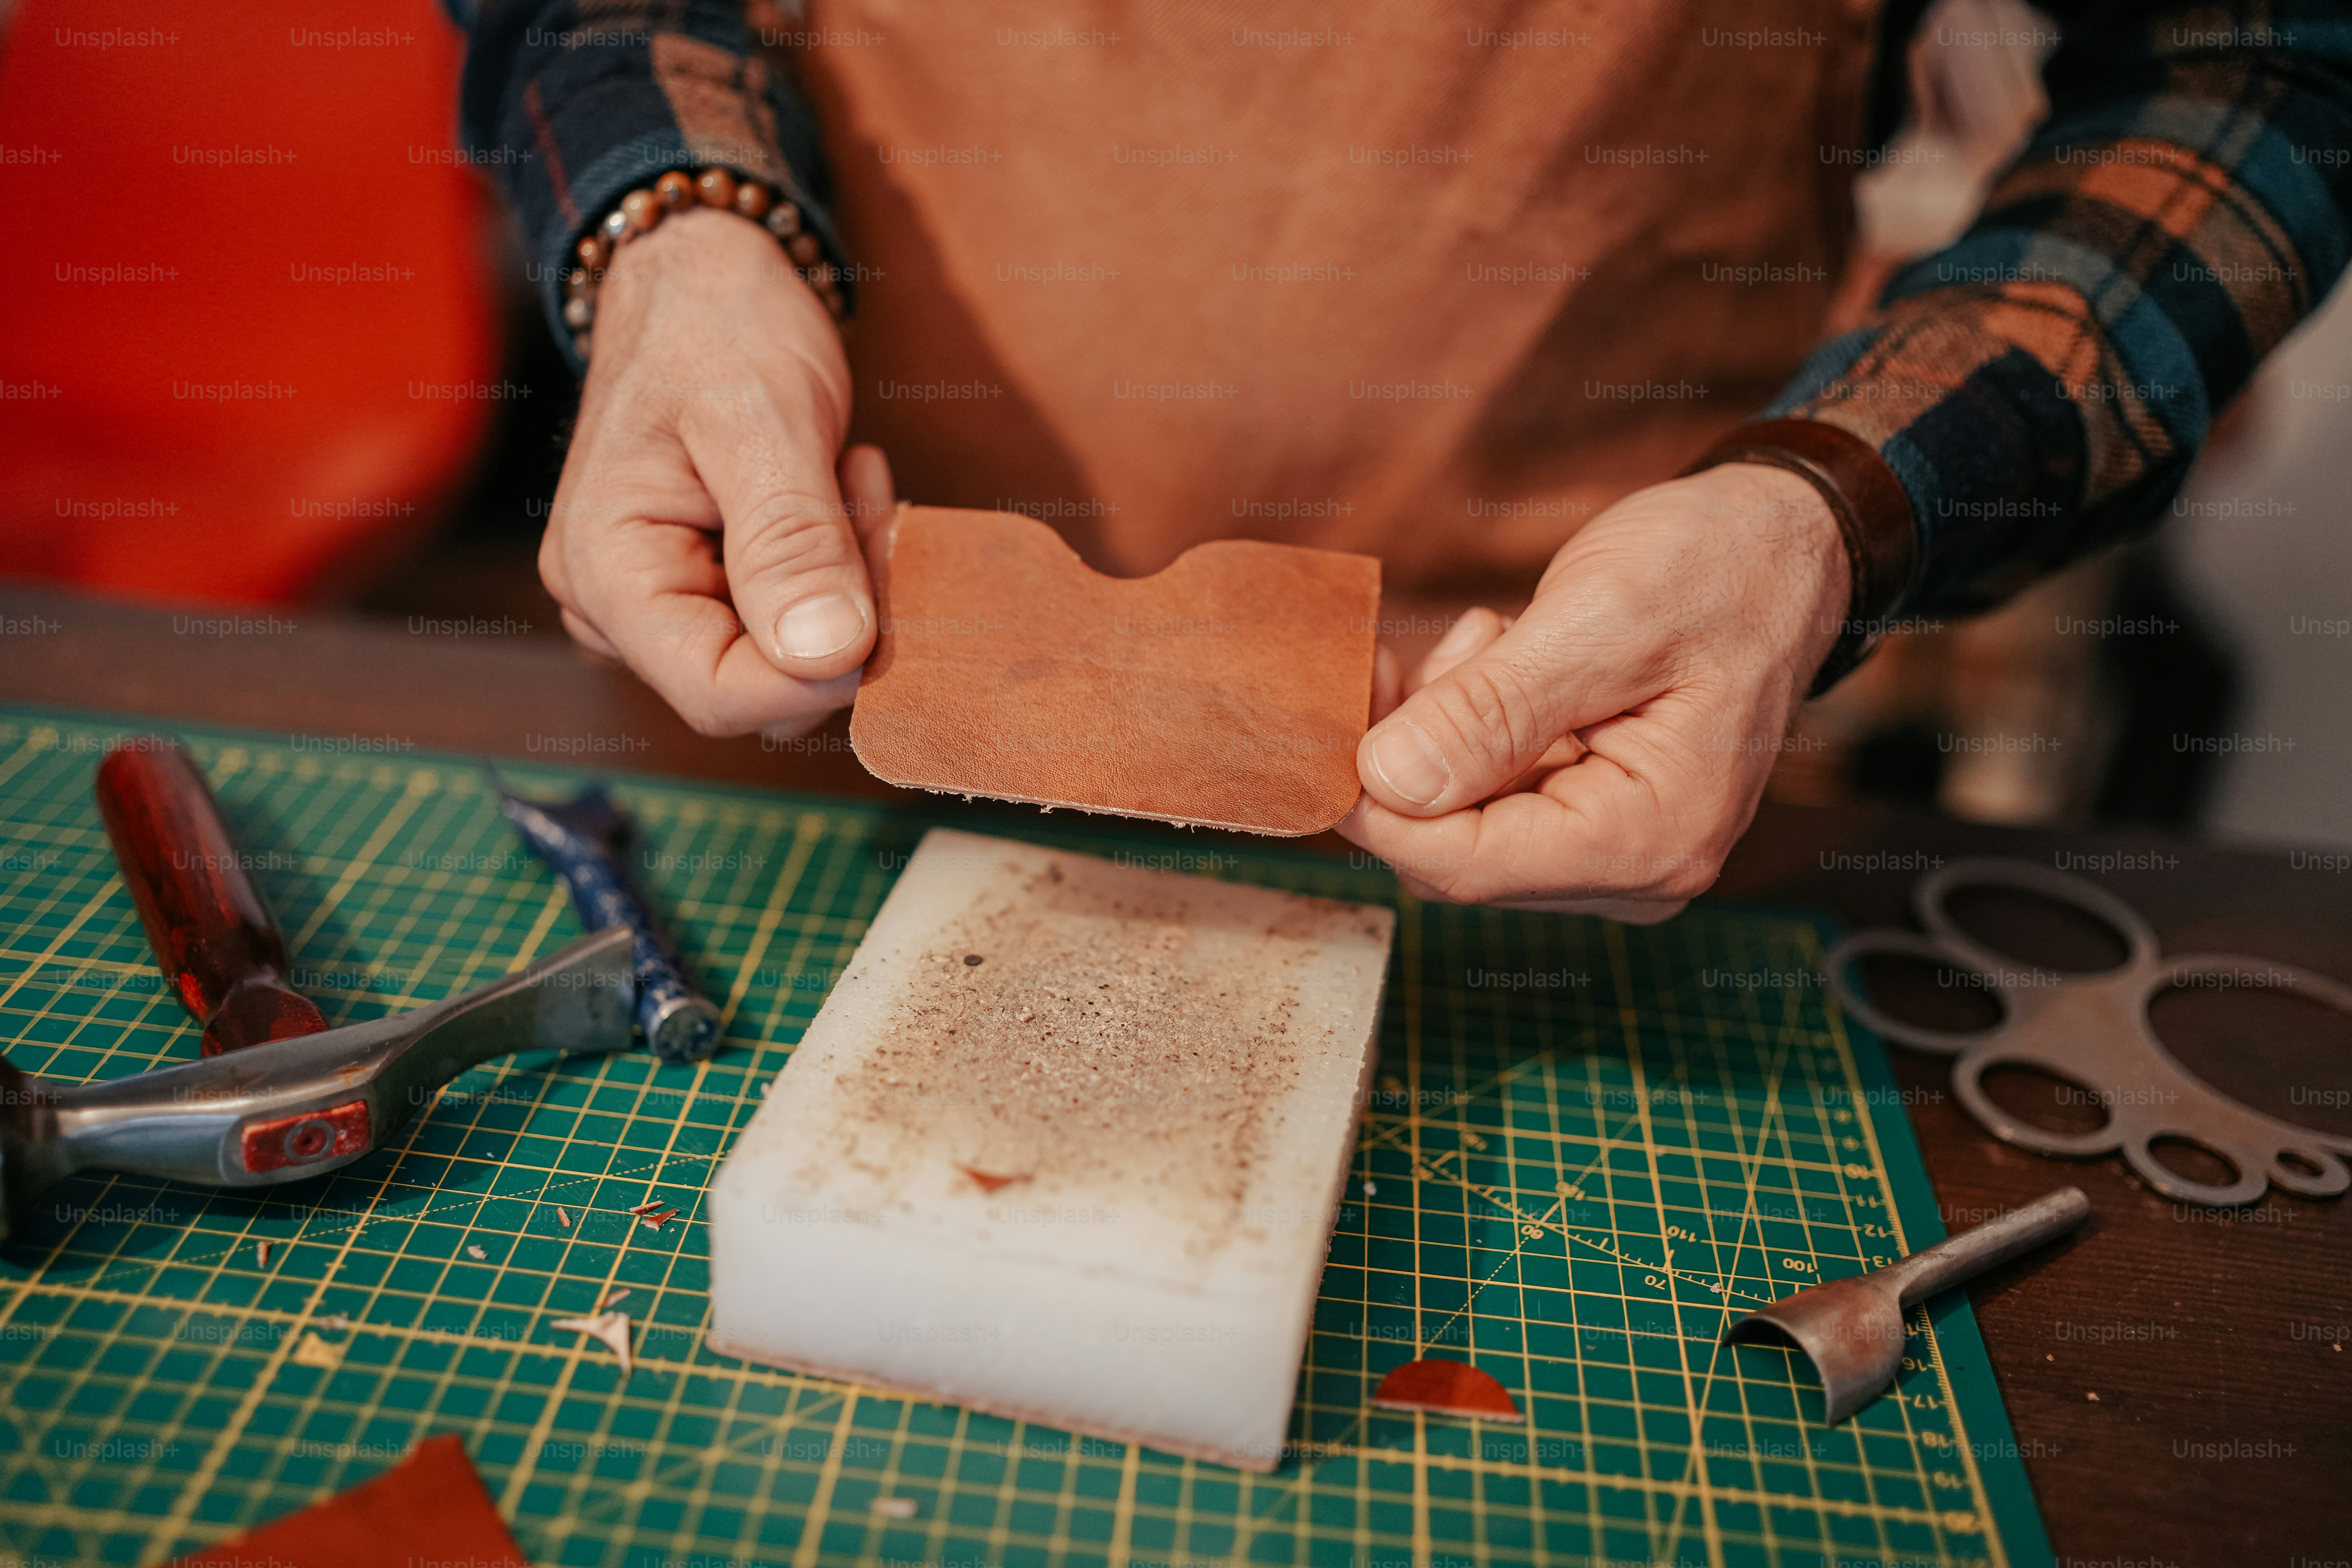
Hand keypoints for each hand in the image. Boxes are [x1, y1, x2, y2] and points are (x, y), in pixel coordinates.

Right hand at [538, 207, 894, 737]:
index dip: (817, 674)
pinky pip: (793, 621)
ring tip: (844, 477)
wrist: (701, 274)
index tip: (881, 576)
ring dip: (847, 582)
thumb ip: (792, 542)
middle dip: (841, 611)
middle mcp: (617, 608)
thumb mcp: (763, 420)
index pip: (719, 697)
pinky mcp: (707, 586)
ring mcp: (662, 602)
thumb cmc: (716, 325)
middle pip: (761, 685)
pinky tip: (835, 491)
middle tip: (861, 493)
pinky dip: (837, 567)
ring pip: (789, 659)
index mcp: (606, 574)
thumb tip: (827, 657)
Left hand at [1339, 464, 1850, 921]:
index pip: (1462, 866)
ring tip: (1489, 642)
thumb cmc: (1718, 571)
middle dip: (1405, 761)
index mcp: (1653, 838)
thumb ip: (1492, 711)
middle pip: (1454, 855)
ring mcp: (1616, 851)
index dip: (1373, 806)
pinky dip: (1467, 730)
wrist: (1783, 547)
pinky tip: (1502, 660)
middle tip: (1394, 661)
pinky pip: (1488, 798)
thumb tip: (1386, 781)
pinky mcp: (1591, 815)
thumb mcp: (1600, 621)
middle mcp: (1639, 869)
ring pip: (1461, 825)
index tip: (1325, 720)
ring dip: (1439, 734)